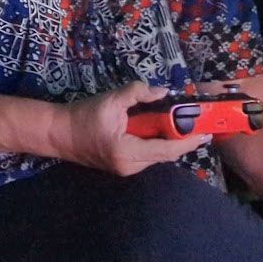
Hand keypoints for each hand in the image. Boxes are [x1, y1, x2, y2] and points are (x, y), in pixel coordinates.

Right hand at [60, 81, 208, 175]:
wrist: (56, 133)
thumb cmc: (82, 116)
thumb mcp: (110, 100)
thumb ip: (137, 93)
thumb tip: (163, 92)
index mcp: (128, 152)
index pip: (168, 150)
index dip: (189, 141)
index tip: (206, 133)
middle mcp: (130, 166)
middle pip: (165, 154)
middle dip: (180, 139)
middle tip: (192, 122)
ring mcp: (125, 170)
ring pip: (156, 156)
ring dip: (166, 141)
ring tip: (174, 123)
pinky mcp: (121, 167)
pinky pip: (146, 156)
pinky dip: (153, 143)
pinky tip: (153, 130)